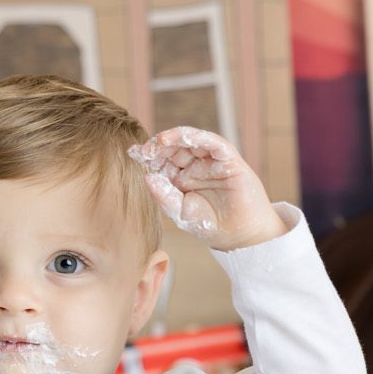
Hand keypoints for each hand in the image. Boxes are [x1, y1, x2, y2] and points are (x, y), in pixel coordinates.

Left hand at [128, 127, 284, 251]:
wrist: (239, 236)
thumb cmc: (210, 225)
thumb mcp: (180, 212)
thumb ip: (164, 196)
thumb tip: (147, 177)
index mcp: (181, 177)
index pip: (163, 160)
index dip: (149, 156)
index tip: (133, 153)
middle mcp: (195, 166)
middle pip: (174, 148)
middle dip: (159, 146)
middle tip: (145, 150)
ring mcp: (212, 161)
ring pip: (192, 140)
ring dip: (175, 138)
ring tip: (159, 142)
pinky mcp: (229, 159)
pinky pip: (213, 142)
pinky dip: (198, 137)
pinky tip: (183, 138)